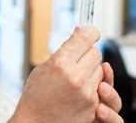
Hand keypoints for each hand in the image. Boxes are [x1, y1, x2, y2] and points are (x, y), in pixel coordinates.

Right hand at [8, 27, 122, 122]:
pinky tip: (79, 91)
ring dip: (91, 70)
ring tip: (76, 78)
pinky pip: (100, 86)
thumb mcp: (44, 68)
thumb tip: (79, 31)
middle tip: (78, 59)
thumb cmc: (35, 97)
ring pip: (100, 69)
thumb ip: (64, 49)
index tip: (92, 31)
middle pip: (96, 52)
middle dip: (88, 53)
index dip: (91, 32)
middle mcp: (75, 76)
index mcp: (60, 63)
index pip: (85, 38)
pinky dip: (92, 86)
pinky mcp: (93, 105)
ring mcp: (86, 92)